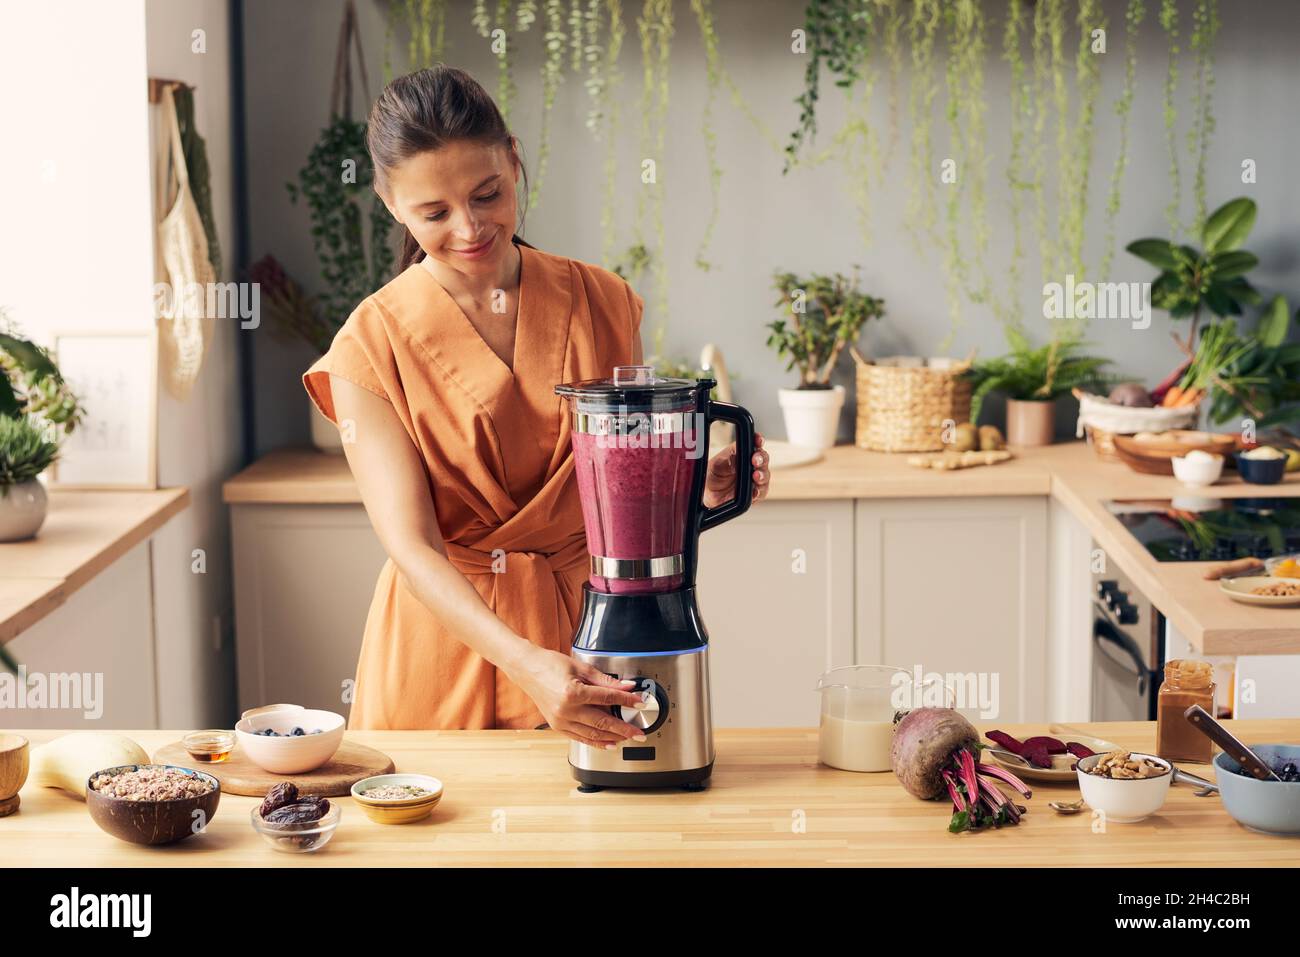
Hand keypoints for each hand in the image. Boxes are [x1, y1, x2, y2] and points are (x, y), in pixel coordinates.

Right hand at [511, 647, 649, 747]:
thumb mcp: (581, 667)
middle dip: (624, 729)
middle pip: (602, 722)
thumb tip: (626, 686)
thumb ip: (605, 680)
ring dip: (613, 738)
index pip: (608, 698)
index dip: (627, 701)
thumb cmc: (550, 664)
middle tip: (640, 733)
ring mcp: (561, 721)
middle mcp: (566, 710)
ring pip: (593, 734)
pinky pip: (581, 738)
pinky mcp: (557, 726)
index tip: (639, 702)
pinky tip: (610, 743)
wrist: (527, 669)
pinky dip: (597, 742)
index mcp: (573, 692)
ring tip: (628, 738)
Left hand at [703, 432, 768, 508]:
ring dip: (762, 475)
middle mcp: (750, 465)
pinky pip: (761, 492)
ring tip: (756, 476)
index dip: (758, 440)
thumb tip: (735, 457)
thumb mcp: (715, 465)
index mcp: (741, 453)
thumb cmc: (712, 477)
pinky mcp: (754, 494)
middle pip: (763, 458)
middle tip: (755, 460)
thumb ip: (726, 460)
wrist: (709, 496)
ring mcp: (754, 479)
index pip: (753, 444)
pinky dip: (759, 491)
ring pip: (765, 475)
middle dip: (761, 458)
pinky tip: (755, 491)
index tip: (758, 440)